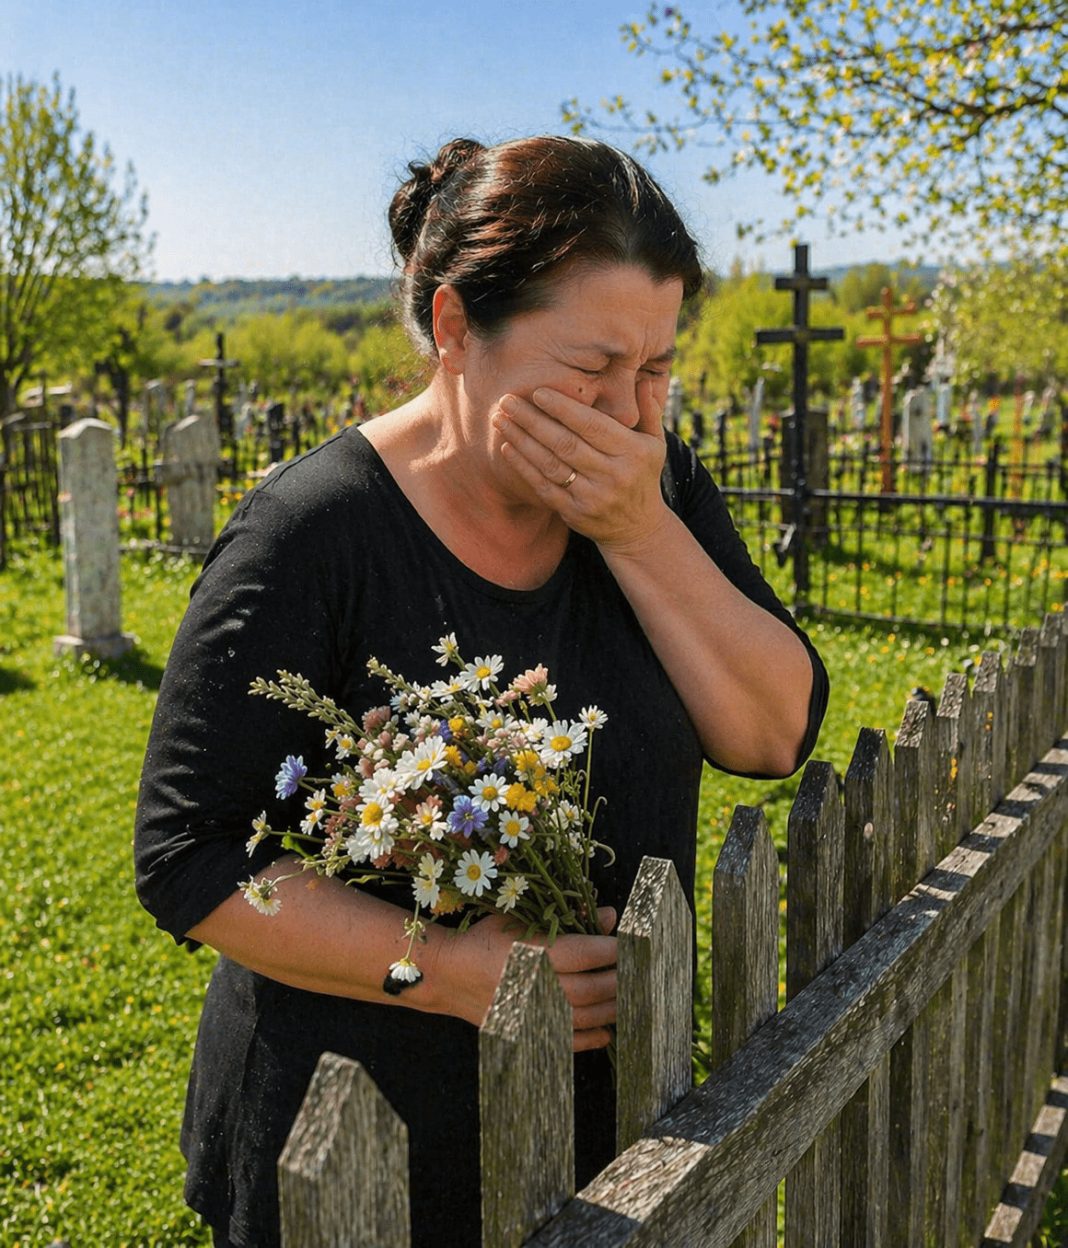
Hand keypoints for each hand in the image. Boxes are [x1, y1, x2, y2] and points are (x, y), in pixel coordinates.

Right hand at [430, 906, 617, 1051]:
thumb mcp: (521, 918)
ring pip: (586, 1016)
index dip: (616, 949)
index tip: (635, 945)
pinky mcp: (528, 1033)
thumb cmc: (486, 939)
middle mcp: (538, 987)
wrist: (448, 975)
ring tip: (631, 998)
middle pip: (593, 988)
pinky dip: (592, 1038)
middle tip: (642, 972)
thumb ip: (567, 917)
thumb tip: (609, 916)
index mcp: (536, 953)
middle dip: (621, 979)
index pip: (589, 953)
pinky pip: (569, 1041)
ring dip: (613, 1008)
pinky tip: (608, 1030)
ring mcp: (533, 1015)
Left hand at [493, 378, 669, 552]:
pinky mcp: (575, 513)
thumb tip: (642, 379)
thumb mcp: (655, 444)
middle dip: (532, 420)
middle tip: (507, 400)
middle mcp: (613, 475)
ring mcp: (593, 497)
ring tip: (500, 420)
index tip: (537, 392)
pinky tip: (506, 447)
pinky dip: (523, 467)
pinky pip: (544, 487)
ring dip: (521, 440)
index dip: (563, 408)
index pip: (592, 425)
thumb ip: (649, 411)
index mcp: (633, 452)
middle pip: (566, 443)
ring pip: (551, 464)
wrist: (637, 528)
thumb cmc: (642, 476)